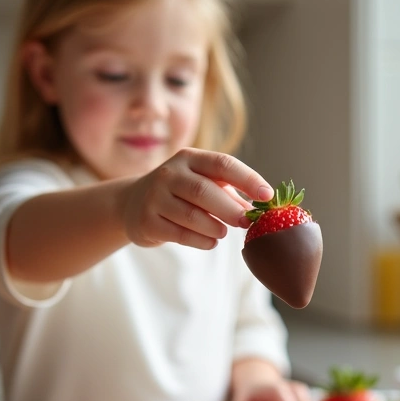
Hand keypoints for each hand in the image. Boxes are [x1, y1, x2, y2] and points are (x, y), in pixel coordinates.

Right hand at [120, 148, 272, 249]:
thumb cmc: (179, 193)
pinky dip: (200, 241)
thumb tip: (259, 208)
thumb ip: (229, 191)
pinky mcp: (147, 221)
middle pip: (204, 191)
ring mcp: (155, 197)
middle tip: (246, 222)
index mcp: (189, 158)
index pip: (223, 164)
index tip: (268, 195)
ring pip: (191, 215)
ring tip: (223, 232)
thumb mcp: (201, 182)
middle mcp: (169, 173)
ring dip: (214, 227)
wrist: (131, 203)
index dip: (248, 179)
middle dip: (230, 209)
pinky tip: (211, 242)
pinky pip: (179, 234)